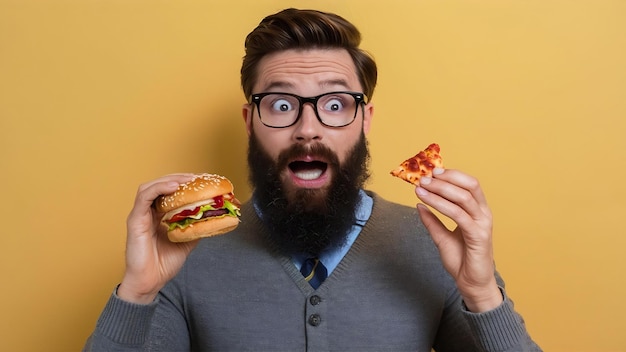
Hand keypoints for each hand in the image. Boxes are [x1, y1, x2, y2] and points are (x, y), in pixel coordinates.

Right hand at [117, 173, 197, 303]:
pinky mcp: (135, 219)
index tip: (204, 180)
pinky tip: (174, 187)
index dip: (186, 183)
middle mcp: (148, 212)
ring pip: (152, 186)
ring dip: (171, 180)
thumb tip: (211, 217)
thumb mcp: (187, 242)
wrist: (150, 282)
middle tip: (199, 178)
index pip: (170, 191)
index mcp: (158, 215)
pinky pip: (144, 196)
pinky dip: (159, 188)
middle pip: (162, 185)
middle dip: (181, 178)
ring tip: (188, 180)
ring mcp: (140, 214)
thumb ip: (195, 228)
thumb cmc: (163, 264)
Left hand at [415, 168, 502, 311]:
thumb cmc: (461, 260)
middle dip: (446, 178)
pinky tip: (426, 202)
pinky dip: (440, 205)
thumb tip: (419, 204)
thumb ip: (432, 221)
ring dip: (440, 189)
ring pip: (463, 197)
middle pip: (469, 185)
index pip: (468, 184)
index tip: (431, 171)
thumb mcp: (441, 237)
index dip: (451, 175)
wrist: (471, 284)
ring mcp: (482, 224)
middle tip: (424, 177)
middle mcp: (483, 214)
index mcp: (478, 211)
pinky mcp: (478, 236)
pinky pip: (458, 215)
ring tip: (422, 187)